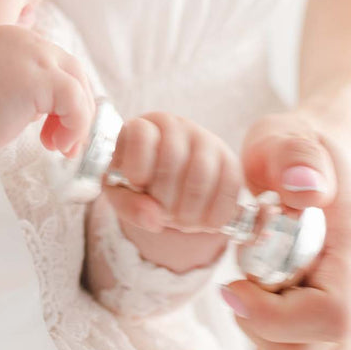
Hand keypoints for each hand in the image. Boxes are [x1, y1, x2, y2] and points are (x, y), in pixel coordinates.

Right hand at [0, 25, 95, 154]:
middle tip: (63, 143)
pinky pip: (76, 103)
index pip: (49, 62)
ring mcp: (35, 56)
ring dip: (76, 121)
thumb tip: (36, 109)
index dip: (57, 97)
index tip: (48, 129)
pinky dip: (77, 126)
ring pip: (77, 85)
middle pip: (71, 69)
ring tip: (61, 148)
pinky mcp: (42, 80)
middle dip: (74, 108)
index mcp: (7, 38)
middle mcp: (25, 40)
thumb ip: (10, 87)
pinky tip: (60, 145)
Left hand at [104, 113, 241, 234]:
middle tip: (162, 215)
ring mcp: (206, 140)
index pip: (142, 133)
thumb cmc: (139, 185)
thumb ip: (128, 205)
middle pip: (172, 159)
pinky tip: (204, 222)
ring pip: (202, 174)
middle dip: (165, 199)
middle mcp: (176, 127)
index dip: (138, 164)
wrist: (171, 189)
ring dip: (190, 210)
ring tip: (182, 222)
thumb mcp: (121, 195)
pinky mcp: (229, 160)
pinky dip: (216, 212)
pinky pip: (229, 185)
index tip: (136, 184)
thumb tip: (153, 219)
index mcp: (142, 128)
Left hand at [222, 115, 350, 349]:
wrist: (319, 163)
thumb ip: (294, 155)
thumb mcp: (283, 139)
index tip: (232, 285)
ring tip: (258, 305)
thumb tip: (303, 187)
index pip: (330, 316)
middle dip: (264, 337)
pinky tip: (275, 331)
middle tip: (243, 291)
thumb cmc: (293, 155)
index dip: (270, 315)